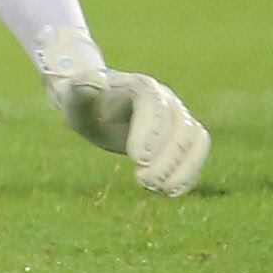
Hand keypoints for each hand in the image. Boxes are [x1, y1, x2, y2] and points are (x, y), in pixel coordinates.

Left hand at [36, 29, 209, 196]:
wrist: (96, 106)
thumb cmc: (83, 101)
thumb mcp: (75, 96)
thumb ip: (83, 89)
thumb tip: (97, 80)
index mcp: (141, 87)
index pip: (155, 107)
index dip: (151, 133)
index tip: (137, 159)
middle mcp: (166, 100)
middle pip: (182, 129)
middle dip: (167, 159)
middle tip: (144, 181)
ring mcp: (178, 118)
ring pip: (196, 142)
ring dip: (183, 169)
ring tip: (158, 189)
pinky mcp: (183, 137)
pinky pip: (197, 154)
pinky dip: (188, 174)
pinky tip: (168, 192)